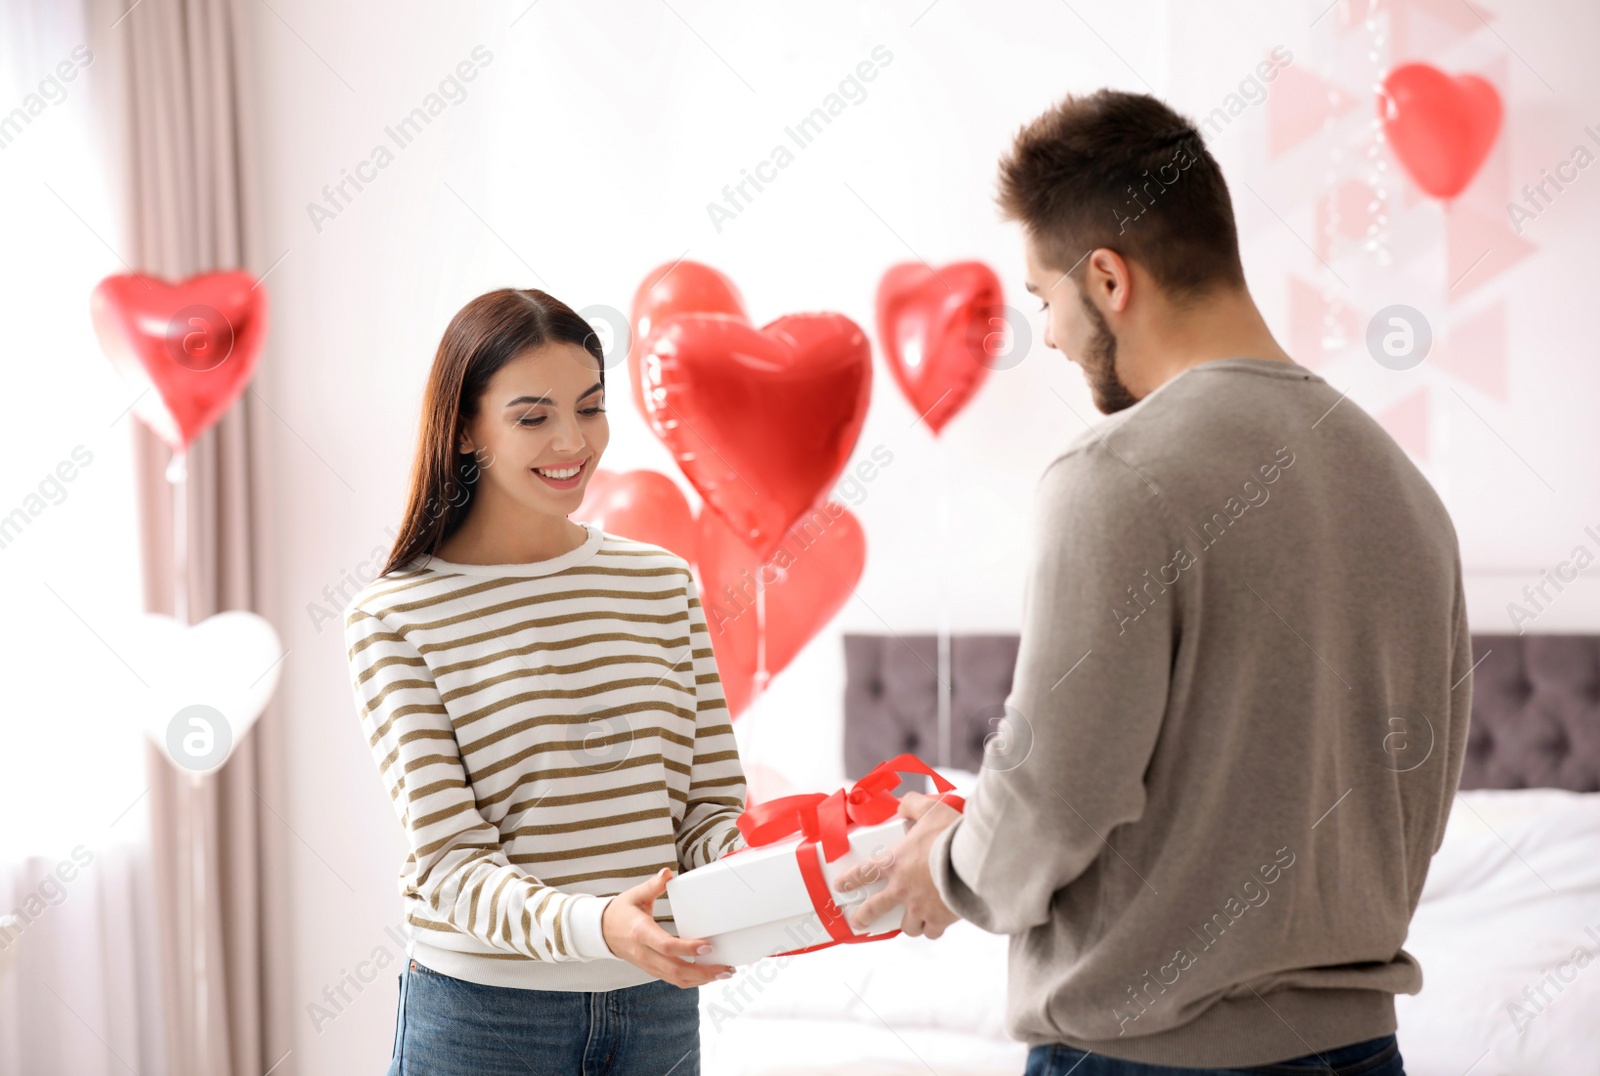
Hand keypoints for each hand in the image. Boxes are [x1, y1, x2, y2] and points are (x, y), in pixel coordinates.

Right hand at [601, 867, 734, 987]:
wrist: (603, 931)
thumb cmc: (620, 912)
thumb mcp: (635, 895)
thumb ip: (653, 885)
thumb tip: (667, 873)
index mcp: (641, 932)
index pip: (666, 946)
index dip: (687, 949)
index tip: (708, 946)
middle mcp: (645, 953)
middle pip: (675, 969)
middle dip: (703, 971)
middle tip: (725, 967)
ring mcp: (648, 964)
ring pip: (676, 978)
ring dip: (701, 979)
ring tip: (723, 972)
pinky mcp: (652, 970)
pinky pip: (673, 979)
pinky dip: (692, 980)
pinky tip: (707, 975)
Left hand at [831, 794, 962, 938]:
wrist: (974, 861)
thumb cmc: (951, 834)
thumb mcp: (930, 809)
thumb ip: (913, 805)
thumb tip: (903, 805)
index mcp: (895, 863)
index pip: (863, 872)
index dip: (849, 880)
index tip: (840, 886)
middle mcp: (902, 889)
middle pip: (874, 909)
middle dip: (863, 917)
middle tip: (858, 922)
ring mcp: (920, 908)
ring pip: (907, 926)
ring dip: (907, 924)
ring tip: (910, 922)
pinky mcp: (940, 919)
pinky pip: (932, 931)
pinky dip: (932, 929)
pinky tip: (935, 925)